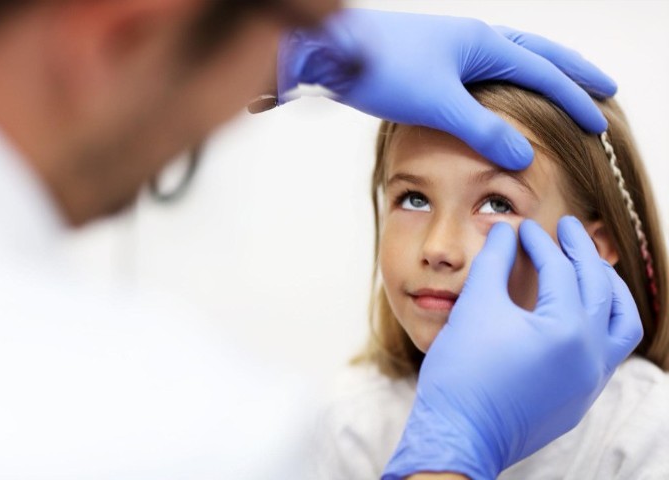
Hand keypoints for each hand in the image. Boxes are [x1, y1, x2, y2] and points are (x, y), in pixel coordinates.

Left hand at [277, 9, 616, 169]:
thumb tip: (524, 154)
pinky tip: (500, 100)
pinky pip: (482, 73)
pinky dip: (503, 86)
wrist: (330, 51)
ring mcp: (452, 48)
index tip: (600, 121)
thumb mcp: (438, 104)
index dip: (574, 98)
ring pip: (509, 61)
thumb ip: (482, 129)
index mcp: (482, 44)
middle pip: (537, 53)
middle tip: (604, 86)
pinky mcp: (433, 63)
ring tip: (562, 90)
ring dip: (539, 75)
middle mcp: (472, 40)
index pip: (543, 72)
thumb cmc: (383, 69)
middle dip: (571, 72)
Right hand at [381, 217, 642, 479]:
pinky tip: (579, 313)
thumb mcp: (475, 307)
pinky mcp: (580, 400)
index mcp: (568, 330)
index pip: (560, 271)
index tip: (523, 227)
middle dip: (583, 252)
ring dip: (609, 290)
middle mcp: (591, 356)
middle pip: (600, 289)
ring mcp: (590, 382)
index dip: (540, 243)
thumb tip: (504, 231)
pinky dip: (600, 323)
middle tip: (568, 227)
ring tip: (592, 267)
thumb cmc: (462, 372)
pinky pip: (607, 353)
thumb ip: (494, 262)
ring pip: (621, 325)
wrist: (458, 435)